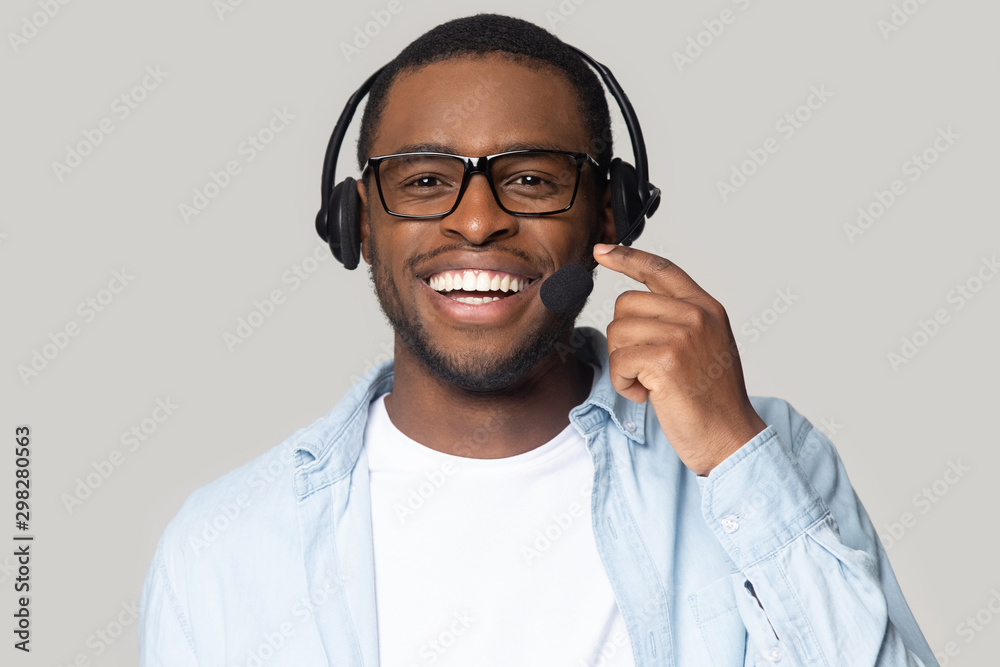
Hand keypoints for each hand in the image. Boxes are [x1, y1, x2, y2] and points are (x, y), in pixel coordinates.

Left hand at [593, 243, 766, 476]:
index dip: (627, 258)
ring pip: (617, 332)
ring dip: (623, 364)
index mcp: (707, 308)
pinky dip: (624, 383)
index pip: (661, 270)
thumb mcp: (704, 347)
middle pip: (626, 304)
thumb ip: (679, 320)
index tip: (601, 251)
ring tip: (651, 384)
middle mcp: (697, 315)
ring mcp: (683, 335)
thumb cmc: (712, 400)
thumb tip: (632, 307)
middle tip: (646, 368)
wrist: (730, 438)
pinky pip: (618, 361)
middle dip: (624, 339)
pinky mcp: (666, 359)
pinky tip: (647, 395)